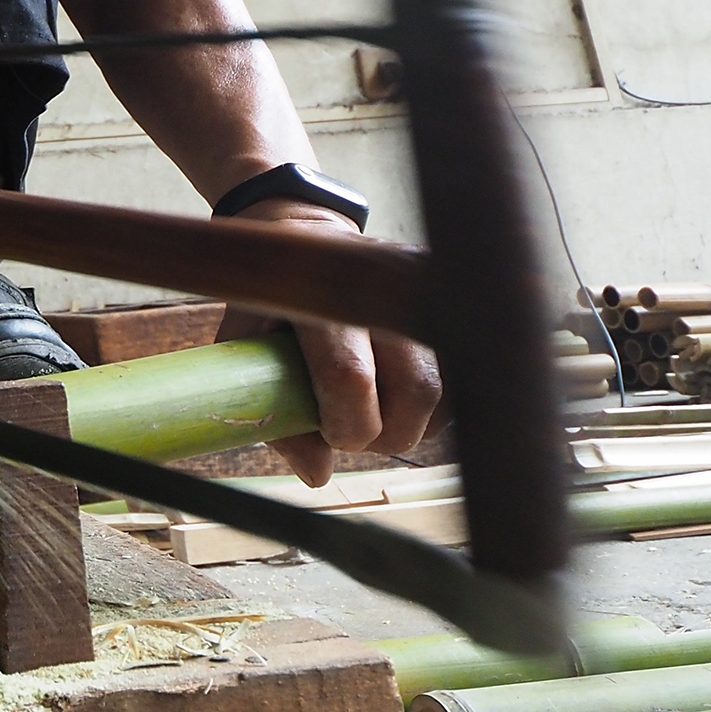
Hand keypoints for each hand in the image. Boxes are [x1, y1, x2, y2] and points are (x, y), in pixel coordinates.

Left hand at [216, 201, 442, 486]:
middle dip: (388, 434)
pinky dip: (435, 404)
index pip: (349, 376)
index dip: (348, 424)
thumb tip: (318, 474)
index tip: (332, 435)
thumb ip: (272, 410)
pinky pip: (462, 377)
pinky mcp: (449, 297)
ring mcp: (421, 291)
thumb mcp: (247, 348)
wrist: (303, 237)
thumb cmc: (270, 303)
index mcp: (317, 299)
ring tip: (377, 410)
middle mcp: (380, 291)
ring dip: (413, 422)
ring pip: (446, 390)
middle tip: (356, 432)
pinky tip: (401, 396)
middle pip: (416, 390)